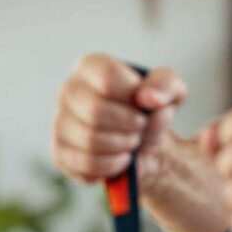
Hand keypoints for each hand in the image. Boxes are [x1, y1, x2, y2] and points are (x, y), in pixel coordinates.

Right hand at [51, 53, 186, 184]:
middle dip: (130, 124)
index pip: (107, 76)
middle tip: (142, 127)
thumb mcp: (171, 91)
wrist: (145, 143)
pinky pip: (84, 163)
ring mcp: (60, 122)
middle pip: (95, 110)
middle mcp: (70, 91)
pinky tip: (122, 160)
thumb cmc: (153, 109)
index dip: (133, 95)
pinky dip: (112, 165)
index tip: (145, 104)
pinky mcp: (60, 152)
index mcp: (92, 66)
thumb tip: (148, 98)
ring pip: (89, 139)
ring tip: (134, 142)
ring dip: (123, 145)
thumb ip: (166, 86)